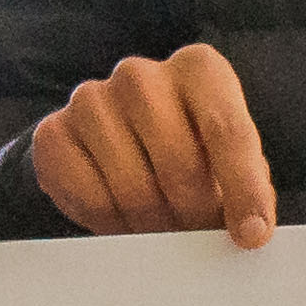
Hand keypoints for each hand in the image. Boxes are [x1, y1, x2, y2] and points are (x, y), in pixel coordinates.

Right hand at [30, 43, 276, 245]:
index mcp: (199, 70)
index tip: (252, 235)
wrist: (118, 137)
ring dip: (153, 226)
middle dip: (194, 214)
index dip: (243, 189)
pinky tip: (124, 218)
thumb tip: (251, 230)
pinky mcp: (53, 133)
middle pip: (180, 166)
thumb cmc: (191, 148)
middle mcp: (142, 75)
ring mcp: (91, 99)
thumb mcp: (229, 158)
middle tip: (197, 235)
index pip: (228, 131)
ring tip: (163, 227)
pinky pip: (90, 200)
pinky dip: (112, 224)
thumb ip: (247, 186)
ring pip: (133, 190)